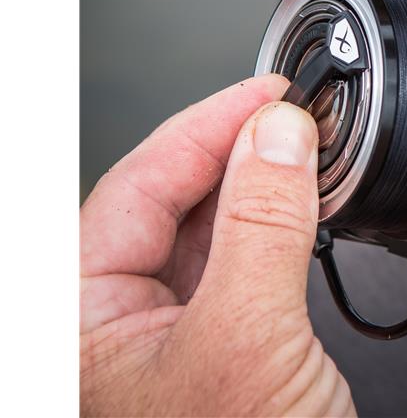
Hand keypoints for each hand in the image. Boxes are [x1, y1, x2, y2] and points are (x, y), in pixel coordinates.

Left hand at [80, 76, 354, 416]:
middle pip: (166, 196)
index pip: (136, 183)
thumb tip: (278, 136)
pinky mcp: (208, 336)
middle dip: (233, 147)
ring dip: (255, 181)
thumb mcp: (248, 344)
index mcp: (77, 320)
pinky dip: (269, 221)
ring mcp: (159, 329)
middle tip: (289, 115)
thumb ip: (262, 228)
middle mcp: (107, 321)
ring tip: (300, 149)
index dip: (207, 124)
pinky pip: (232, 254)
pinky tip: (296, 201)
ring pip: (201, 223)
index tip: (264, 93)